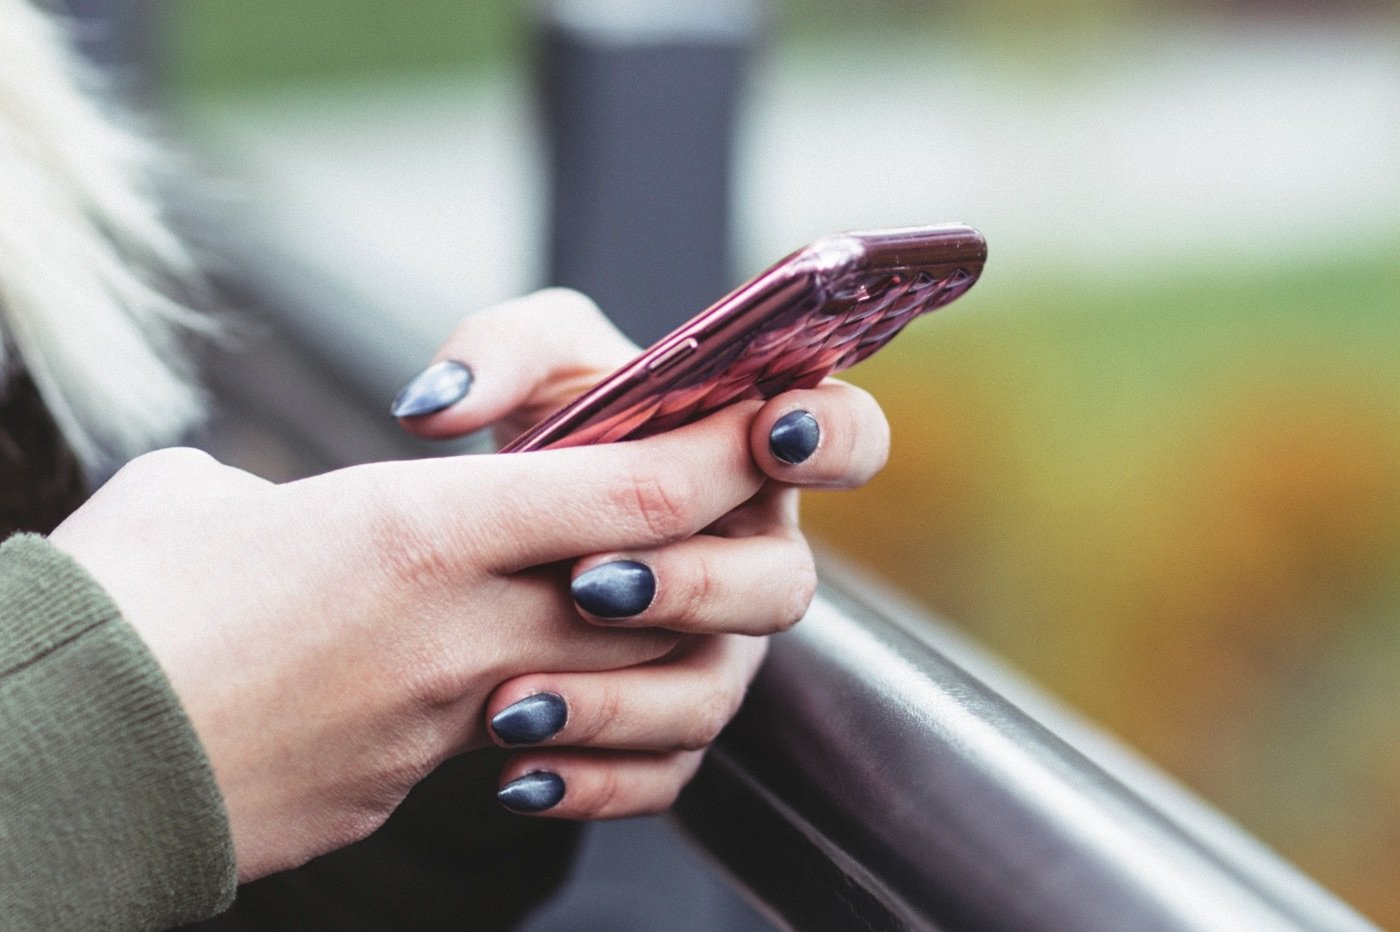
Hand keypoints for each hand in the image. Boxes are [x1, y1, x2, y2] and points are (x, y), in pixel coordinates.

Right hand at [48, 394, 782, 878]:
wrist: (64, 771)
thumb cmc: (116, 613)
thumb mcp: (198, 500)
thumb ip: (285, 490)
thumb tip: (286, 516)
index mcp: (419, 529)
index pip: (635, 487)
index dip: (720, 453)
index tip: (763, 424)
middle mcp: (464, 628)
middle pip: (664, 585)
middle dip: (711, 548)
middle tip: (704, 513)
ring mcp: (454, 719)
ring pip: (629, 679)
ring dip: (652, 642)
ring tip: (617, 605)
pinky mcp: (424, 784)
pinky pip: (548, 751)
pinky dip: (575, 726)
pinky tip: (537, 706)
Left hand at [395, 289, 889, 817]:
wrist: (505, 536)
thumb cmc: (550, 429)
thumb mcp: (529, 367)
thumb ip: (498, 351)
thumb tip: (439, 408)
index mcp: (753, 457)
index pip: (848, 439)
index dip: (832, 439)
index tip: (769, 434)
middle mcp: (752, 559)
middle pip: (782, 587)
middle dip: (693, 586)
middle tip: (590, 581)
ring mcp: (719, 650)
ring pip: (711, 695)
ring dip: (620, 701)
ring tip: (515, 701)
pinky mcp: (670, 727)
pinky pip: (660, 774)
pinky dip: (592, 781)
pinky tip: (518, 775)